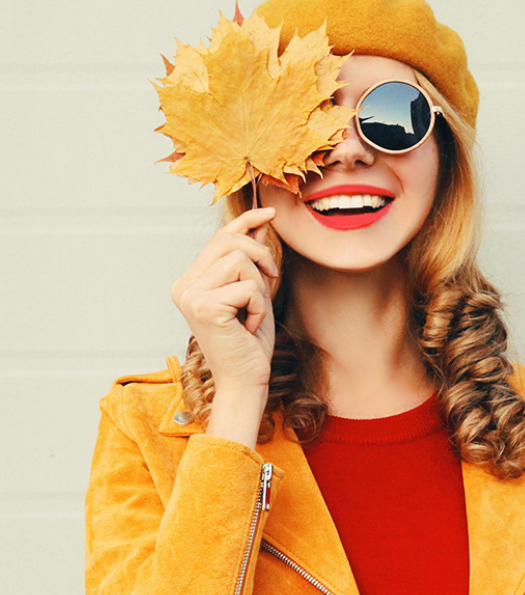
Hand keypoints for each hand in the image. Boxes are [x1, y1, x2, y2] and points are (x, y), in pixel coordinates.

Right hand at [171, 207, 278, 395]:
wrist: (245, 380)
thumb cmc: (249, 343)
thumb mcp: (253, 293)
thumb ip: (251, 262)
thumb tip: (259, 224)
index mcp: (190, 281)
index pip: (218, 238)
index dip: (245, 221)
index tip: (270, 213)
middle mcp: (184, 285)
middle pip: (229, 241)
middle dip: (260, 255)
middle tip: (271, 280)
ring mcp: (190, 295)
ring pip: (240, 260)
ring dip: (258, 288)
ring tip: (251, 314)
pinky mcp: (204, 307)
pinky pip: (247, 286)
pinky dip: (258, 306)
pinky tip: (248, 327)